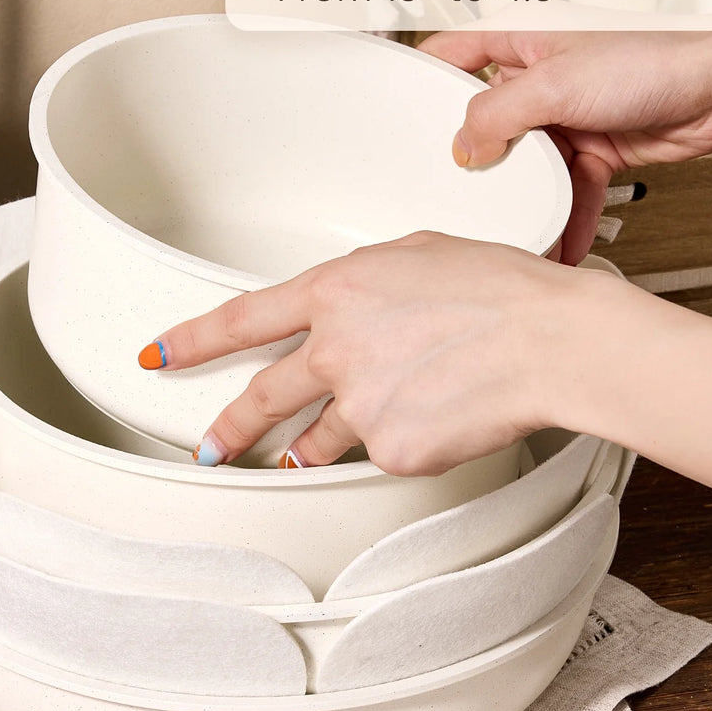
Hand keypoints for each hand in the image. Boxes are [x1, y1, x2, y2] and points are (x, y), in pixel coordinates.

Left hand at [142, 231, 587, 472]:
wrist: (549, 340)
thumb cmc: (500, 288)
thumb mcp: (419, 255)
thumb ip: (368, 283)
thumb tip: (355, 305)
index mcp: (334, 293)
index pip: (240, 320)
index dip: (193, 340)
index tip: (162, 355)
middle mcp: (334, 351)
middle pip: (263, 398)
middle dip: (231, 426)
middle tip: (212, 444)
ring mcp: (360, 406)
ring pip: (319, 438)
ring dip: (307, 449)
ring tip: (307, 455)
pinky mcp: (392, 450)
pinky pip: (382, 452)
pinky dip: (399, 441)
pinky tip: (434, 418)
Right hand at [420, 30, 711, 265]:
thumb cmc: (655, 57)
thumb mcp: (553, 85)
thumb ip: (496, 117)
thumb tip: (463, 148)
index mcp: (522, 42)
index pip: (456, 54)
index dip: (428, 80)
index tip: (403, 112)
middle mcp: (540, 78)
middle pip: (488, 121)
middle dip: (479, 158)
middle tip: (459, 184)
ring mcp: (567, 115)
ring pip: (528, 162)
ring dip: (526, 195)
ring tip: (510, 220)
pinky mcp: (594, 148)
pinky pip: (568, 188)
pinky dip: (566, 215)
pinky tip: (559, 237)